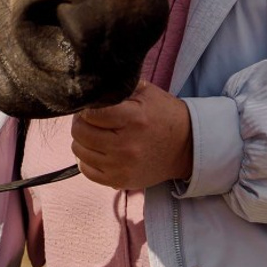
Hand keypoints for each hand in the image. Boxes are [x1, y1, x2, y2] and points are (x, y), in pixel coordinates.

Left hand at [71, 81, 193, 189]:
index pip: (91, 113)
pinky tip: (96, 150)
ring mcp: (122, 166)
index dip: (86, 107)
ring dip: (81, 140)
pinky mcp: (120, 181)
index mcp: (133, 119)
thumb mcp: (146, 92)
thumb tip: (92, 85)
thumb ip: (119, 87)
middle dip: (80, 122)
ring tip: (92, 133)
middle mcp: (125, 145)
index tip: (90, 105)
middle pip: (81, 133)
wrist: (186, 147)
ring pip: (80, 151)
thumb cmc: (164, 115)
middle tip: (88, 118)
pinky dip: (86, 159)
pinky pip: (87, 171)